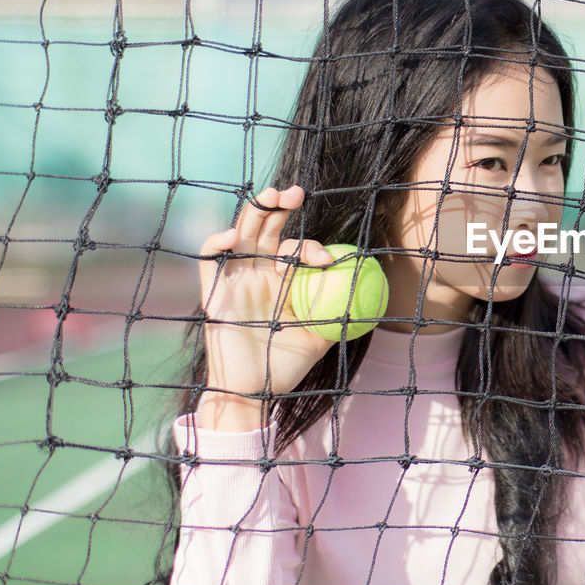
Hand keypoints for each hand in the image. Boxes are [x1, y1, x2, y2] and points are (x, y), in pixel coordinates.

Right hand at [194, 185, 335, 430]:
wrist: (255, 391)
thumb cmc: (286, 364)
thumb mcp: (320, 336)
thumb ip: (339, 315)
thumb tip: (374, 300)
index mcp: (281, 281)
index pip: (293, 247)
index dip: (310, 246)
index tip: (325, 260)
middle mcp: (257, 274)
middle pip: (264, 228)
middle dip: (279, 206)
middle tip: (297, 193)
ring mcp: (234, 280)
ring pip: (240, 234)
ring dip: (254, 211)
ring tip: (272, 196)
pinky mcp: (212, 293)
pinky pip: (210, 260)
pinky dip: (218, 242)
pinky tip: (234, 236)